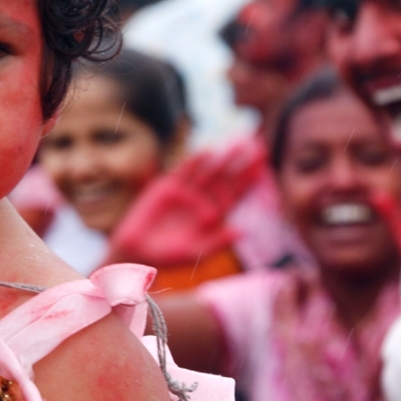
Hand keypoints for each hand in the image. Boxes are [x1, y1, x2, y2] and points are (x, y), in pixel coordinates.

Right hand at [108, 139, 265, 265]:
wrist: (137, 251)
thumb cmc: (167, 257)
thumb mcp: (194, 253)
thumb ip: (217, 243)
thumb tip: (242, 233)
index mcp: (213, 216)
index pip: (235, 194)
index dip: (249, 179)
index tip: (263, 165)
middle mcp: (201, 200)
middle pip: (226, 178)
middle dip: (241, 162)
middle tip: (258, 145)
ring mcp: (185, 192)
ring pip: (208, 171)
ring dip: (223, 158)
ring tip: (238, 143)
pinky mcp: (166, 186)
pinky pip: (184, 171)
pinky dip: (194, 161)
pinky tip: (208, 151)